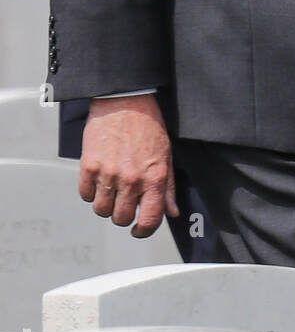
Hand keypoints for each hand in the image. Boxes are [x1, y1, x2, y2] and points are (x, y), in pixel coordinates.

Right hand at [79, 94, 178, 236]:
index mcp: (154, 177)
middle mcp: (131, 179)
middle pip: (120, 218)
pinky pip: (85, 194)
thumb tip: (171, 212)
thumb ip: (168, 187)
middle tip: (124, 200)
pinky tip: (99, 178)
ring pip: (101, 210)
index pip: (149, 220)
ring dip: (106, 204)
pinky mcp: (89, 166)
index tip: (138, 228)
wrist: (124, 100)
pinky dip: (91, 191)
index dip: (143, 230)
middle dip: (123, 214)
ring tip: (112, 188)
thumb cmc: (148, 125)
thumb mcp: (166, 154)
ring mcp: (108, 174)